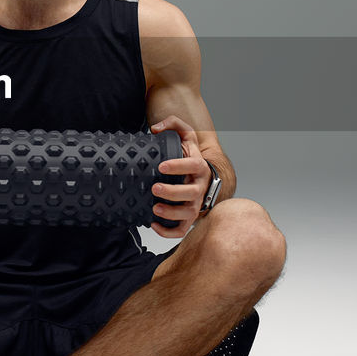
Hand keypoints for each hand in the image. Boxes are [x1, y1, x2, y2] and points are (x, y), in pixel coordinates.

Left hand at [148, 115, 211, 238]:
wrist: (202, 175)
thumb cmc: (190, 155)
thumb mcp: (186, 134)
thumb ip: (173, 123)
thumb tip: (155, 129)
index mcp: (199, 166)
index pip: (193, 166)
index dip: (178, 166)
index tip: (161, 166)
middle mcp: (199, 187)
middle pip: (191, 193)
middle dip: (173, 192)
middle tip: (155, 188)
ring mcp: (195, 204)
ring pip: (188, 214)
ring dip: (171, 214)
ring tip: (155, 208)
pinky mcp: (188, 218)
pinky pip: (181, 230)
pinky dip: (168, 232)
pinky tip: (154, 225)